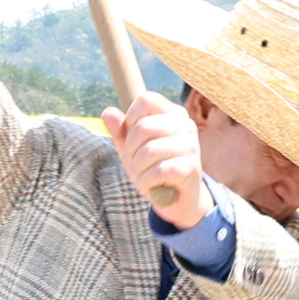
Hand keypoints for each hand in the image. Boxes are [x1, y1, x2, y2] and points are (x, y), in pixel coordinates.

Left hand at [106, 91, 209, 228]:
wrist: (178, 200)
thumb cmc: (153, 168)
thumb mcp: (133, 149)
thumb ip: (121, 131)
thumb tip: (107, 113)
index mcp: (173, 114)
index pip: (146, 100)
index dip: (130, 118)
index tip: (131, 137)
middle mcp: (185, 126)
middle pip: (144, 127)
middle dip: (130, 149)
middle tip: (134, 163)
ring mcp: (191, 146)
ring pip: (150, 150)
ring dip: (137, 168)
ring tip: (141, 176)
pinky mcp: (191, 168)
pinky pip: (159, 170)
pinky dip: (146, 181)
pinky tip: (149, 185)